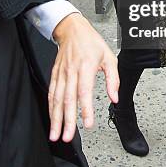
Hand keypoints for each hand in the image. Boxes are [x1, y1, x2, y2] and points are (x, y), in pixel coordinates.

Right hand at [49, 13, 118, 141]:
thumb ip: (113, 79)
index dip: (86, 109)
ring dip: (56, 118)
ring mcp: (62, 73)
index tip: (88, 124)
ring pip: (57, 99)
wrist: (72, 29)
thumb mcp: (109, 57)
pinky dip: (51, 108)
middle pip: (68, 99)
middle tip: (67, 137)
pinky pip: (52, 93)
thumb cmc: (91, 42)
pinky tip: (52, 119)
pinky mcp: (55, 74)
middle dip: (67, 120)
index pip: (85, 91)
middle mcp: (72, 71)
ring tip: (55, 134)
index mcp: (87, 66)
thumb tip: (114, 97)